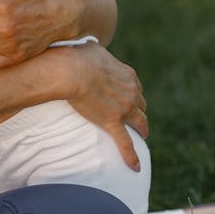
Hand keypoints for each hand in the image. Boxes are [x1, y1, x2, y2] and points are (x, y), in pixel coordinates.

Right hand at [62, 42, 148, 168]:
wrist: (72, 70)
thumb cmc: (77, 56)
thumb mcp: (92, 48)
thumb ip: (96, 51)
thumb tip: (90, 46)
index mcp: (128, 75)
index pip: (136, 87)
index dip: (134, 95)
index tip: (130, 100)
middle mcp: (131, 92)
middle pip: (141, 105)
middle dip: (140, 112)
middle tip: (138, 119)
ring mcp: (124, 108)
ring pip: (140, 122)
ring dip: (142, 129)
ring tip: (142, 136)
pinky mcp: (113, 122)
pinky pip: (126, 143)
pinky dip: (132, 156)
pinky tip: (135, 167)